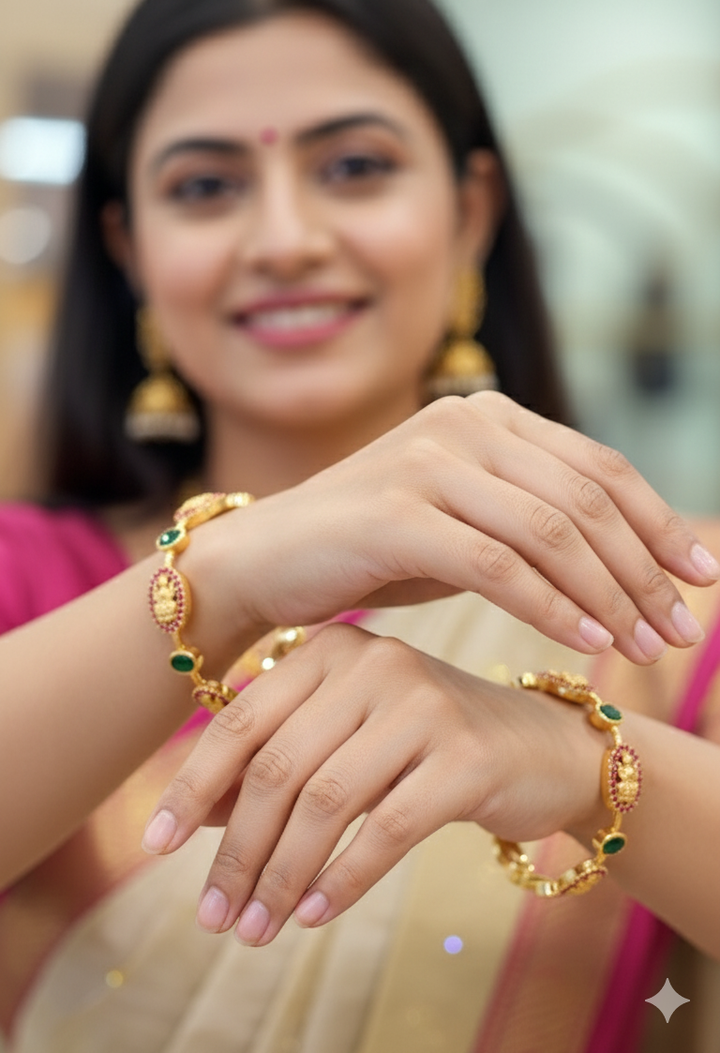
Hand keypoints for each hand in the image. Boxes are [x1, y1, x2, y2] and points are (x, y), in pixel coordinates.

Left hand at [141, 624, 604, 944]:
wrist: (547, 750)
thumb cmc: (432, 746)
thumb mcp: (350, 739)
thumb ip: (281, 762)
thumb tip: (199, 817)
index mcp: (334, 649)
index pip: (242, 721)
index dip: (193, 787)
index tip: (154, 846)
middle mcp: (375, 663)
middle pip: (278, 768)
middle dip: (237, 850)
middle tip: (213, 915)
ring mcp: (424, 705)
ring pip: (325, 802)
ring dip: (281, 876)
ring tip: (257, 929)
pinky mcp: (467, 757)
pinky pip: (386, 828)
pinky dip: (342, 879)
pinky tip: (315, 915)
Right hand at [205, 392, 717, 663]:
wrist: (265, 560)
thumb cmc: (371, 549)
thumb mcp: (465, 521)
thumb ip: (533, 521)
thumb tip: (632, 559)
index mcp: (488, 416)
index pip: (598, 467)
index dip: (659, 522)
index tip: (701, 577)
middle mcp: (462, 424)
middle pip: (585, 498)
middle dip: (645, 568)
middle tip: (680, 628)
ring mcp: (427, 463)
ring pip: (551, 530)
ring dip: (609, 594)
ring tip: (642, 646)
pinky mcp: (396, 513)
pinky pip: (497, 563)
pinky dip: (549, 605)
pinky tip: (582, 643)